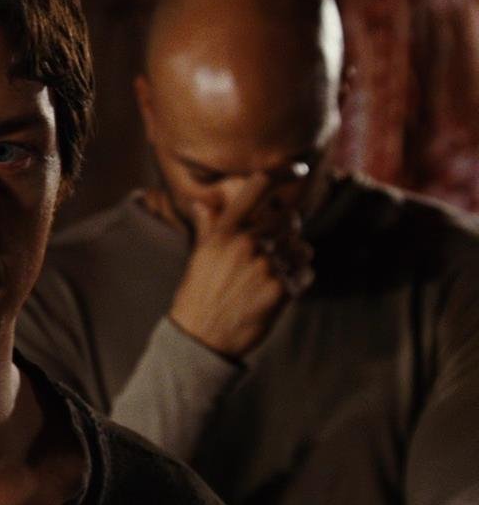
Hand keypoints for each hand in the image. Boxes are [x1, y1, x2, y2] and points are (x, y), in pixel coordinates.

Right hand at [168, 174, 313, 357]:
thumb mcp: (199, 256)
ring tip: (275, 270)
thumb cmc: (198, 294)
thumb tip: (204, 202)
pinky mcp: (283, 290)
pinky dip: (298, 278)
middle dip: (287, 229)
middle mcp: (247, 244)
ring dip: (295, 255)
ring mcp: (267, 266)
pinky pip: (305, 272)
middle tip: (275, 245)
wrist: (202, 337)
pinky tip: (279, 289)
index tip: (298, 167)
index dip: (281, 172)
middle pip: (288, 218)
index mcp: (225, 232)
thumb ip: (209, 225)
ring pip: (301, 246)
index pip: (257, 188)